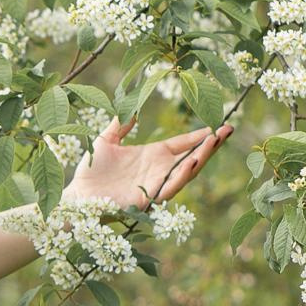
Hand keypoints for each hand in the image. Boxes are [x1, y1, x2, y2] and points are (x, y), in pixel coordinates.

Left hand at [67, 115, 233, 211]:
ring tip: (214, 142)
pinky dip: (182, 176)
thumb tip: (132, 107)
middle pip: (192, 157)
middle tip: (228, 129)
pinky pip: (170, 188)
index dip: (200, 135)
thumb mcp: (107, 140)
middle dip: (211, 145)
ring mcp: (156, 185)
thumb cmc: (91, 170)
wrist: (77, 195)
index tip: (219, 124)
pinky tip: (191, 162)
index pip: (183, 144)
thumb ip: (121, 124)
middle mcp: (159, 170)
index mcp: (153, 155)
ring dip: (201, 157)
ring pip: (186, 172)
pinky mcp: (149, 199)